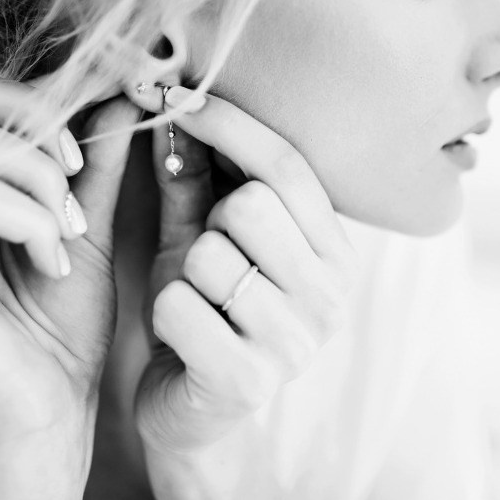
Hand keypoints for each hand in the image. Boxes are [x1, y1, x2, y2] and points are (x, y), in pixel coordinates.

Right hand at [0, 71, 138, 499]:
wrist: (52, 410)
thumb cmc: (62, 326)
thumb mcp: (84, 228)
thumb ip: (95, 165)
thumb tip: (119, 96)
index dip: (37, 98)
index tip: (89, 137)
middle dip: (38, 125)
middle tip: (77, 179)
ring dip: (41, 181)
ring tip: (67, 235)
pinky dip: (30, 221)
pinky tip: (52, 264)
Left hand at [132, 86, 359, 499]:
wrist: (192, 406)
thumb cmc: (206, 308)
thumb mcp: (203, 235)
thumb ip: (197, 175)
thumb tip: (176, 99)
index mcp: (334, 251)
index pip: (287, 164)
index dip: (226, 122)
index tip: (172, 93)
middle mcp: (332, 295)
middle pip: (253, 204)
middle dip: (211, 222)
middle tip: (209, 255)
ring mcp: (298, 343)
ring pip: (211, 255)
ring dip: (186, 273)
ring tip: (199, 300)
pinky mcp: (250, 382)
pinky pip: (180, 306)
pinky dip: (165, 312)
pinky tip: (182, 337)